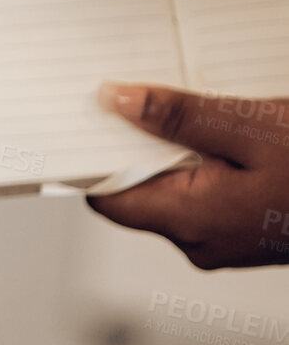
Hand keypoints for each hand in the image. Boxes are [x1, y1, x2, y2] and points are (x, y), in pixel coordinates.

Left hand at [87, 82, 288, 268]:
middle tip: (157, 105)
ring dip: (180, 155)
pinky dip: (206, 170)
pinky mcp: (242, 234)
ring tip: (208, 122)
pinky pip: (204, 199)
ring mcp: (223, 242)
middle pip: (140, 190)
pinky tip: (230, 144)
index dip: (94, 158)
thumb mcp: (252, 130)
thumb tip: (119, 102)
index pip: (107, 196)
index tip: (92, 122)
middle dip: (143, 146)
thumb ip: (181, 117)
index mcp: (190, 220)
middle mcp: (200, 241)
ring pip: (175, 192)